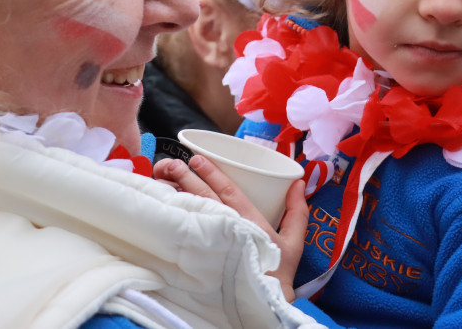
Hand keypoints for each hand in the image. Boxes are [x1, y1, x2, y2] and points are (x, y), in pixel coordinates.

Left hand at [153, 154, 308, 301]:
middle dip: (186, 177)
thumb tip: (299, 183)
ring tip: (162, 178)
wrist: (265, 303)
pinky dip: (175, 214)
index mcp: (250, 222)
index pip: (227, 191)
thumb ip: (297, 211)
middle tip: (172, 163)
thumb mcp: (294, 242)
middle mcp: (229, 228)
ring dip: (176, 193)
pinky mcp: (202, 255)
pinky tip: (164, 204)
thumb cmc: (277, 272)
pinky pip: (186, 230)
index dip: (211, 173)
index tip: (197, 159)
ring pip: (192, 210)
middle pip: (204, 197)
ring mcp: (213, 242)